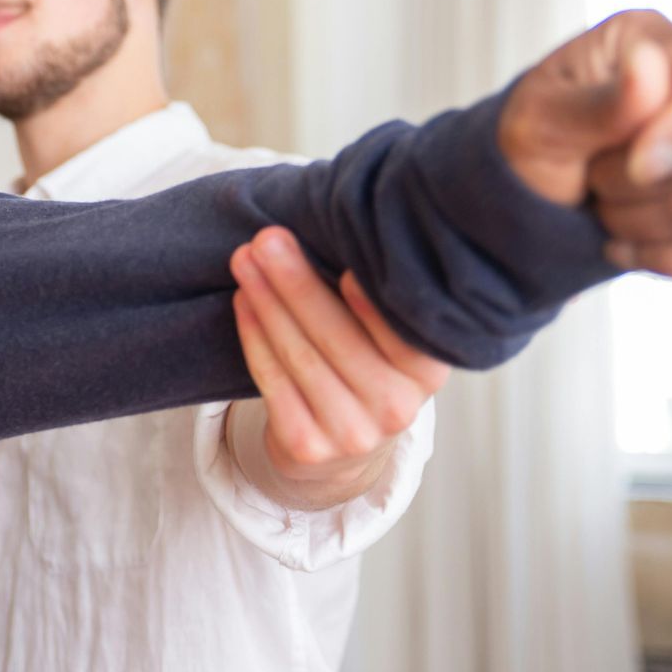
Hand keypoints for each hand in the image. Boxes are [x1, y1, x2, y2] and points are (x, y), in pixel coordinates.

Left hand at [227, 227, 448, 509]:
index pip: (401, 329)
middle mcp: (399, 407)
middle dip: (295, 282)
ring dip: (266, 301)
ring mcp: (353, 432)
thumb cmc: (362, 362)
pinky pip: (272, 381)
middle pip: (338, 336)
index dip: (369, 299)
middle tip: (266, 238)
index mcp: (427, 371)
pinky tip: (243, 301)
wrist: (340, 444)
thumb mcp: (386, 335)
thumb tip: (346, 225)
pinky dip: (253, 336)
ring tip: (244, 260)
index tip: (341, 261)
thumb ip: (376, 293)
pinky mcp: (308, 446)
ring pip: (299, 355)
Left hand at [500, 9, 671, 276]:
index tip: (638, 166)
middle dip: (627, 183)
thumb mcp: (539, 119)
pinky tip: (620, 238)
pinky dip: (659, 254)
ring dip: (634, 219)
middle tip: (587, 169)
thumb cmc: (525, 140)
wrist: (519, 195)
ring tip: (599, 195)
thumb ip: (599, 103)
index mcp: (650, 43)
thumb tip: (649, 62)